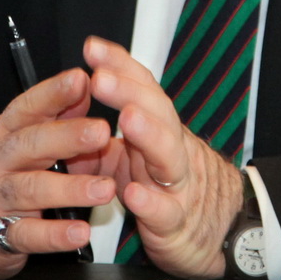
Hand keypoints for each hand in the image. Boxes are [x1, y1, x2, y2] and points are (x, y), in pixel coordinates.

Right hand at [0, 69, 115, 279]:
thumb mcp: (16, 144)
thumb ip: (53, 118)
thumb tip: (84, 89)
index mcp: (3, 135)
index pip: (26, 108)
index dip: (53, 93)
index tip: (80, 80)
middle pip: (30, 145)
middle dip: (67, 136)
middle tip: (102, 132)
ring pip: (32, 190)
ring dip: (71, 189)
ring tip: (105, 188)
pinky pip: (28, 236)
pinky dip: (55, 236)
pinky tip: (80, 233)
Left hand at [84, 36, 242, 278]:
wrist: (216, 231)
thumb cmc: (165, 188)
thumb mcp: (129, 158)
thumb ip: (97, 136)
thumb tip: (64, 107)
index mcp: (157, 129)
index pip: (142, 89)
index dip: (119, 66)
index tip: (92, 48)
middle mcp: (171, 150)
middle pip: (157, 113)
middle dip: (129, 92)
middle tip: (100, 78)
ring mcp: (177, 186)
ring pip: (168, 156)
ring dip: (149, 135)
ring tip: (127, 119)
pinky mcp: (175, 224)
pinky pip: (165, 212)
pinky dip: (150, 202)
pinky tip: (132, 193)